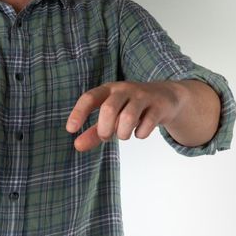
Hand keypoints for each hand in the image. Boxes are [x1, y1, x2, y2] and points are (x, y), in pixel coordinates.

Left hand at [66, 81, 184, 151]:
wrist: (165, 97)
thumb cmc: (130, 108)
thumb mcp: (111, 118)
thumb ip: (94, 132)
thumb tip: (77, 146)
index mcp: (108, 90)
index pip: (89, 97)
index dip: (78, 113)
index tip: (70, 129)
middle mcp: (124, 89)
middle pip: (108, 109)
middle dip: (104, 129)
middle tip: (106, 136)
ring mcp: (143, 96)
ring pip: (128, 117)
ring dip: (122, 133)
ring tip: (124, 135)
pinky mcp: (159, 105)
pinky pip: (147, 124)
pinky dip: (140, 134)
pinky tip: (140, 132)